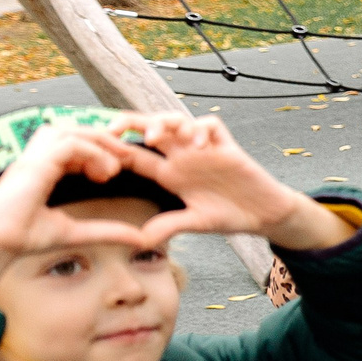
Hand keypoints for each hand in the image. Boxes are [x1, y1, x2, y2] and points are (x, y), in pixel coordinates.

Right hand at [0, 121, 150, 299]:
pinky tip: (106, 172)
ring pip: (71, 132)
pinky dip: (92, 153)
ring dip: (99, 143)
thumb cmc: (23, 238)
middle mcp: (36, 159)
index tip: (117, 170)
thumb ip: (106, 231)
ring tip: (117, 166)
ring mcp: (33, 158)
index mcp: (42, 169)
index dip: (98, 152)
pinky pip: (69, 145)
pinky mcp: (34, 164)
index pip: (72, 146)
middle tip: (128, 157)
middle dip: (103, 141)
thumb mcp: (76, 233)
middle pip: (73, 132)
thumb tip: (140, 239)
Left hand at [121, 116, 348, 251]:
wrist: (264, 214)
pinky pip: (211, 125)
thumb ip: (169, 226)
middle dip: (131, 123)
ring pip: (177, 120)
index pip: (136, 155)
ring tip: (158, 137)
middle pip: (151, 128)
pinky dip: (201, 129)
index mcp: (170, 174)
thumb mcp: (196, 223)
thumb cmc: (230, 216)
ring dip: (165, 123)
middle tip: (113, 130)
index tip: (97, 151)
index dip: (115, 149)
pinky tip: (199, 144)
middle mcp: (183, 157)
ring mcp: (204, 149)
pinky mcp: (226, 146)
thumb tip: (139, 240)